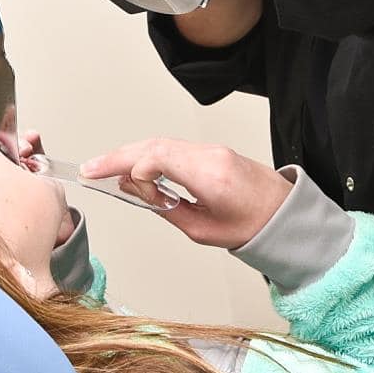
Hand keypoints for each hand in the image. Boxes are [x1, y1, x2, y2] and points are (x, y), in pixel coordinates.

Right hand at [79, 138, 290, 249]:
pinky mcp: (211, 149)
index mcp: (209, 175)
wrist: (283, 214)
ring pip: (160, 142)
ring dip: (131, 154)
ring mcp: (211, 148)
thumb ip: (165, 208)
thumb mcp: (202, 230)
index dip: (130, 170)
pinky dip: (148, 154)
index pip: (156, 158)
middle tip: (90, 168)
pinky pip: (172, 146)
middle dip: (118, 156)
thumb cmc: (251, 226)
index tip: (115, 184)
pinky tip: (136, 168)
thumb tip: (136, 191)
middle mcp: (209, 154)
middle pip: (153, 145)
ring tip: (105, 168)